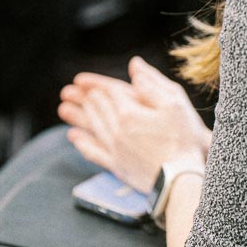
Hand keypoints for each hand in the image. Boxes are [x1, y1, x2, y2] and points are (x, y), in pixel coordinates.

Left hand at [58, 57, 209, 192]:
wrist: (182, 180)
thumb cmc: (183, 140)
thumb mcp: (175, 105)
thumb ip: (152, 84)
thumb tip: (135, 66)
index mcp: (130, 113)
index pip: (109, 93)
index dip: (94, 83)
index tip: (79, 79)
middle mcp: (118, 130)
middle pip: (96, 109)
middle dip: (81, 98)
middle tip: (67, 92)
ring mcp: (115, 149)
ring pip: (92, 128)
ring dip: (77, 116)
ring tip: (63, 109)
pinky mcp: (117, 167)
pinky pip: (93, 152)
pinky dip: (82, 143)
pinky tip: (74, 136)